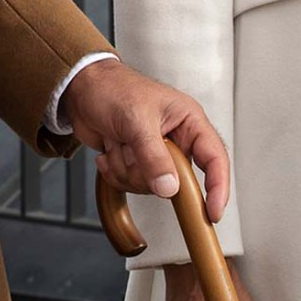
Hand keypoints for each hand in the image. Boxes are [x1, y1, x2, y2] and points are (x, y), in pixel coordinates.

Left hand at [59, 59, 228, 221]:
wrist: (81, 89)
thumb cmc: (112, 88)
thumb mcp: (135, 119)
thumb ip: (154, 156)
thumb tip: (169, 188)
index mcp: (188, 121)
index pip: (214, 158)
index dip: (218, 187)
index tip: (213, 212)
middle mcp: (177, 139)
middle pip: (178, 179)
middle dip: (148, 172)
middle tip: (131, 151)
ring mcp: (156, 153)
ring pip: (152, 185)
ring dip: (127, 169)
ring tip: (117, 143)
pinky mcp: (138, 162)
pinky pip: (132, 184)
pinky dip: (116, 171)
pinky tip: (109, 149)